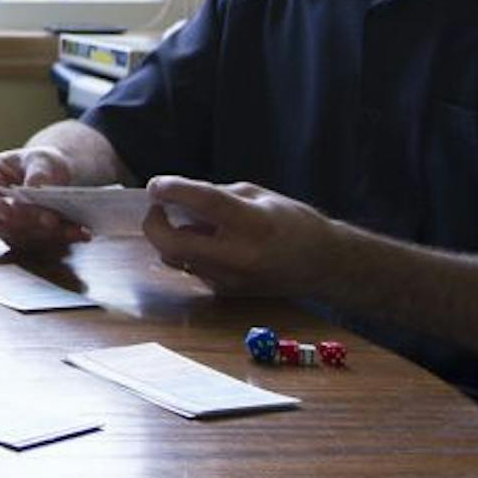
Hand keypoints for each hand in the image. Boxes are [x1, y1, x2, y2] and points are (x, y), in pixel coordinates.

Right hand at [0, 146, 90, 249]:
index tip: (8, 209)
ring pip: (21, 237)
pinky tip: (79, 232)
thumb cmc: (39, 162)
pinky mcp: (23, 239)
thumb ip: (36, 173)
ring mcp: (3, 227)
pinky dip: (60, 239)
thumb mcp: (40, 159)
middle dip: (27, 221)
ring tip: (74, 228)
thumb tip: (34, 190)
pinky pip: (39, 243)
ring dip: (47, 234)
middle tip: (50, 220)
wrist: (53, 176)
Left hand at [142, 175, 341, 294]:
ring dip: (171, 237)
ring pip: (175, 258)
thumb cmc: (292, 223)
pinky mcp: (225, 293)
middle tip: (157, 207)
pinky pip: (191, 268)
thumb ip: (215, 195)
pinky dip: (190, 251)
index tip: (154, 184)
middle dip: (154, 223)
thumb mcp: (258, 196)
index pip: (205, 202)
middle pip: (173, 243)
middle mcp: (240, 256)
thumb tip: (175, 196)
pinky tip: (211, 243)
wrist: (323, 265)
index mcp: (254, 224)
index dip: (173, 190)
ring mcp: (231, 279)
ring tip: (192, 224)